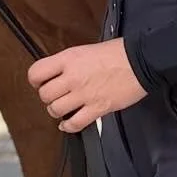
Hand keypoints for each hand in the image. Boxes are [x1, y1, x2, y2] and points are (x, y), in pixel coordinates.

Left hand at [28, 39, 147, 133]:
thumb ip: (69, 63)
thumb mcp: (86, 50)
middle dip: (48, 97)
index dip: (36, 80)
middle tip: (56, 96)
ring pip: (56, 110)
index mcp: (69, 59)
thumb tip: (57, 74)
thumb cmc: (118, 53)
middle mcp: (73, 77)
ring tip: (64, 108)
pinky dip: (68, 126)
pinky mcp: (97, 108)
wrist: (141, 61)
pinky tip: (68, 124)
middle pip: (45, 95)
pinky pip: (74, 123)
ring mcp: (84, 94)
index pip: (36, 72)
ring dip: (57, 111)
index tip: (41, 83)